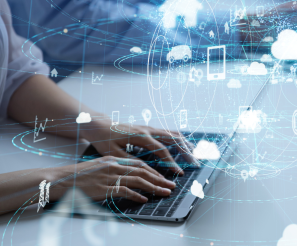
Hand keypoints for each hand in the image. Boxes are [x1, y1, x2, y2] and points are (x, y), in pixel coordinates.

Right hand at [50, 156, 175, 202]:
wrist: (61, 179)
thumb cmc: (80, 175)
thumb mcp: (100, 166)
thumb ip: (116, 169)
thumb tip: (130, 178)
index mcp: (114, 159)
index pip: (140, 164)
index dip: (154, 171)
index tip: (164, 177)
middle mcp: (114, 166)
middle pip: (143, 171)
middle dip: (160, 179)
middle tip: (171, 185)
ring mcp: (109, 177)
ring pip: (138, 181)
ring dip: (154, 187)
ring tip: (164, 192)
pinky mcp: (104, 188)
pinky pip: (124, 191)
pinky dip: (136, 195)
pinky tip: (144, 199)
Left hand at [81, 118, 197, 174]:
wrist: (100, 125)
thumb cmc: (104, 140)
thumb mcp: (114, 154)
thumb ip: (131, 162)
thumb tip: (146, 171)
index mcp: (141, 136)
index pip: (162, 150)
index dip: (171, 163)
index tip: (178, 174)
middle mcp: (149, 130)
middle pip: (174, 139)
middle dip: (186, 152)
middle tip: (195, 163)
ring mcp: (150, 128)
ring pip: (173, 134)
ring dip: (185, 144)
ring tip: (195, 154)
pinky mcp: (150, 129)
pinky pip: (168, 133)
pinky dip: (179, 140)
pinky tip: (184, 147)